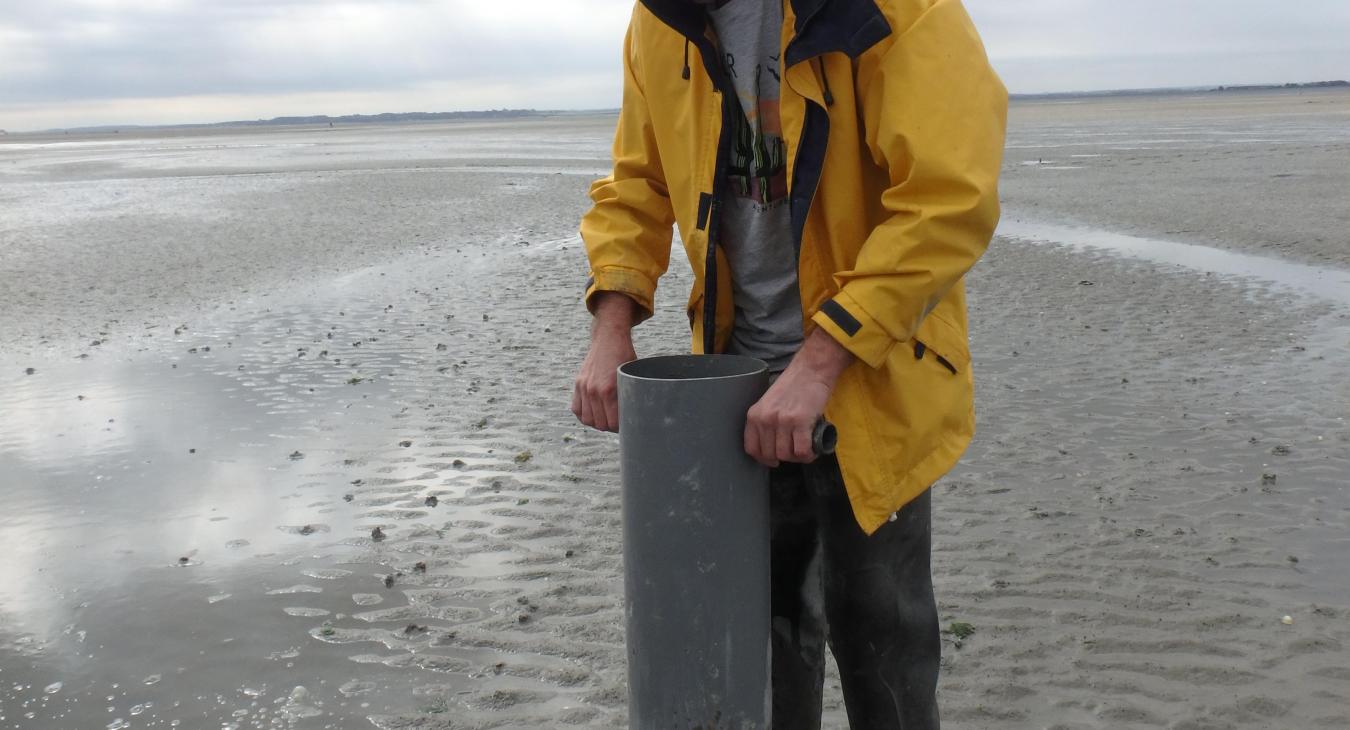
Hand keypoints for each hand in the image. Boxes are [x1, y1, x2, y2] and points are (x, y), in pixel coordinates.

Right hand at [571, 293, 638, 431]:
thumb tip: (639, 414)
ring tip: (607, 419)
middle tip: (619, 423)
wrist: (609, 338)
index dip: (622, 428)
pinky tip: (595, 413)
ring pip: (587, 420)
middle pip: (600, 424)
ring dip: (598, 422)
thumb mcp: (632, 376)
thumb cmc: (625, 357)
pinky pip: (576, 409)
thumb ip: (631, 395)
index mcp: (609, 389)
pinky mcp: (578, 384)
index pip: (613, 423)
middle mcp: (594, 390)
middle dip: (611, 427)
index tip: (628, 425)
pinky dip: (584, 415)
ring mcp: (584, 387)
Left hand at [745, 329, 854, 466]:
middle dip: (784, 458)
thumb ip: (765, 422)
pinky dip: (808, 455)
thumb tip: (770, 448)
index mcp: (754, 414)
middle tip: (795, 451)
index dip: (763, 459)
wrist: (811, 370)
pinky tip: (812, 449)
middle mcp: (765, 419)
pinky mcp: (800, 421)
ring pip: (786, 455)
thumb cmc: (793, 386)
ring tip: (805, 448)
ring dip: (797, 457)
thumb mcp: (769, 403)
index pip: (751, 448)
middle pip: (770, 455)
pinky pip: (802, 451)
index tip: (773, 460)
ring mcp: (782, 420)